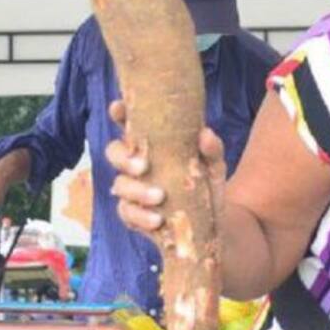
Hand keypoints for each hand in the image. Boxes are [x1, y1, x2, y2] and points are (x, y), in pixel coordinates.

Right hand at [105, 100, 226, 237]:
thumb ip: (212, 150)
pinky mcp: (135, 215)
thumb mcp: (215, 165)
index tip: (118, 108)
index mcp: (153, 145)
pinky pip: (127, 214)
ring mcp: (133, 190)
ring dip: (136, 190)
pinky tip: (157, 219)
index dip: (119, 114)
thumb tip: (205, 134)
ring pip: (119, 185)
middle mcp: (138, 164)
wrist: (215, 221)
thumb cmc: (208, 183)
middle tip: (143, 166)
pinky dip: (141, 217)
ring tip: (159, 196)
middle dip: (123, 158)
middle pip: (114, 152)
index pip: (130, 124)